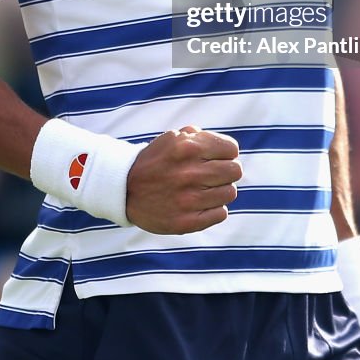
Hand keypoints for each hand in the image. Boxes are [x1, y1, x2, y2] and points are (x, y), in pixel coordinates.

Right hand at [126, 125, 241, 233]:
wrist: (125, 189)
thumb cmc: (155, 161)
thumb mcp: (172, 138)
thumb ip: (199, 137)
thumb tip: (227, 148)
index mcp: (188, 148)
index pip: (231, 149)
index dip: (227, 152)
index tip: (220, 157)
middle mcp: (190, 173)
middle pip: (235, 171)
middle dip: (228, 170)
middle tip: (216, 173)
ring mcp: (189, 200)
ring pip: (230, 193)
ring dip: (221, 189)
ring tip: (207, 188)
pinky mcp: (186, 222)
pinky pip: (220, 213)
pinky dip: (215, 208)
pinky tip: (202, 203)